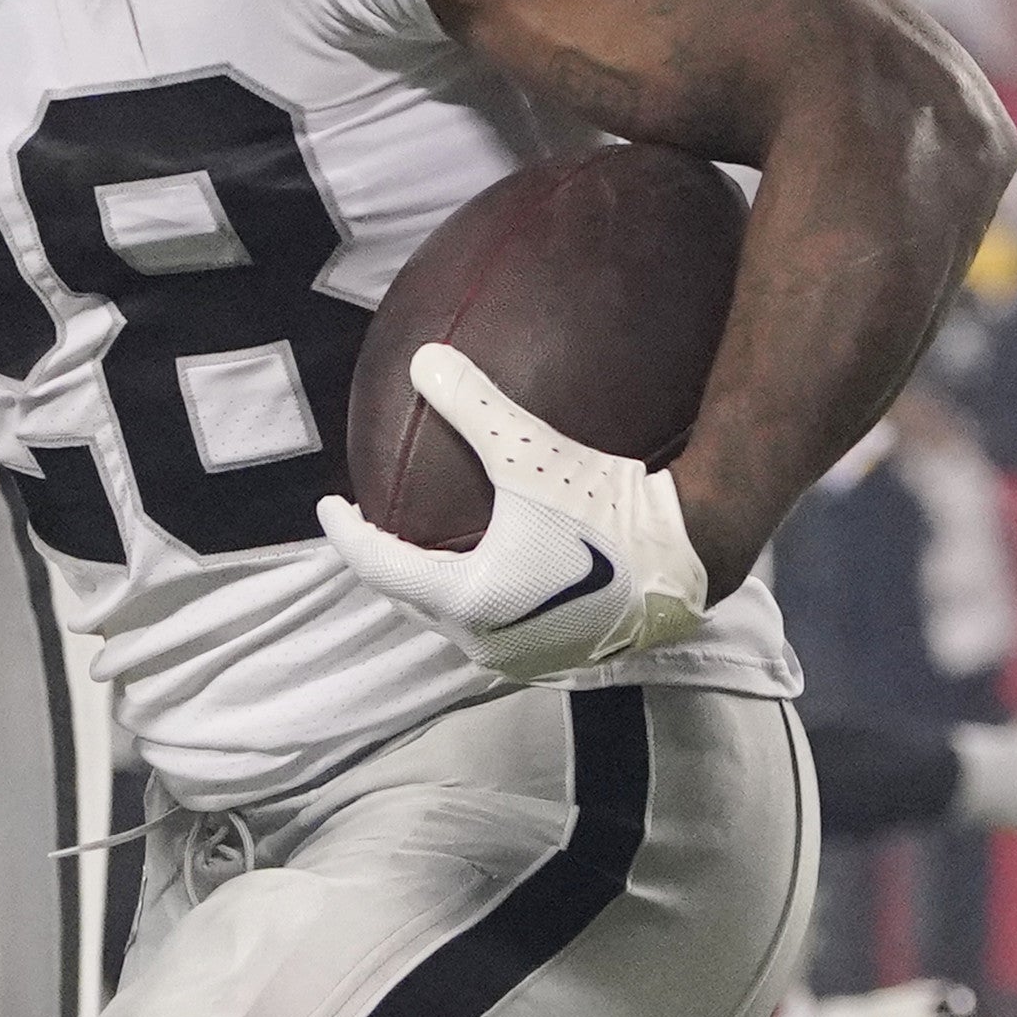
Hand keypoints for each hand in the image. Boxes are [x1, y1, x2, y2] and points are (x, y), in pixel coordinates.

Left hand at [316, 344, 711, 681]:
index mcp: (468, 598)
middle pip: (410, 601)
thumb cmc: (608, 506)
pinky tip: (484, 565)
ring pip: (452, 621)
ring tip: (419, 546)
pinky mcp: (557, 656)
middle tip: (367, 525)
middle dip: (383, 563)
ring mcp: (523, 655)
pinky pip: (491, 628)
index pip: (380, 567)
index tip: (329, 506)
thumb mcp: (531, 451)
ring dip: (429, 586)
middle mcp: (488, 640)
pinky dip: (471, 598)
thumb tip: (424, 360)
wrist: (688, 553)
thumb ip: (473, 405)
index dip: (346, 533)